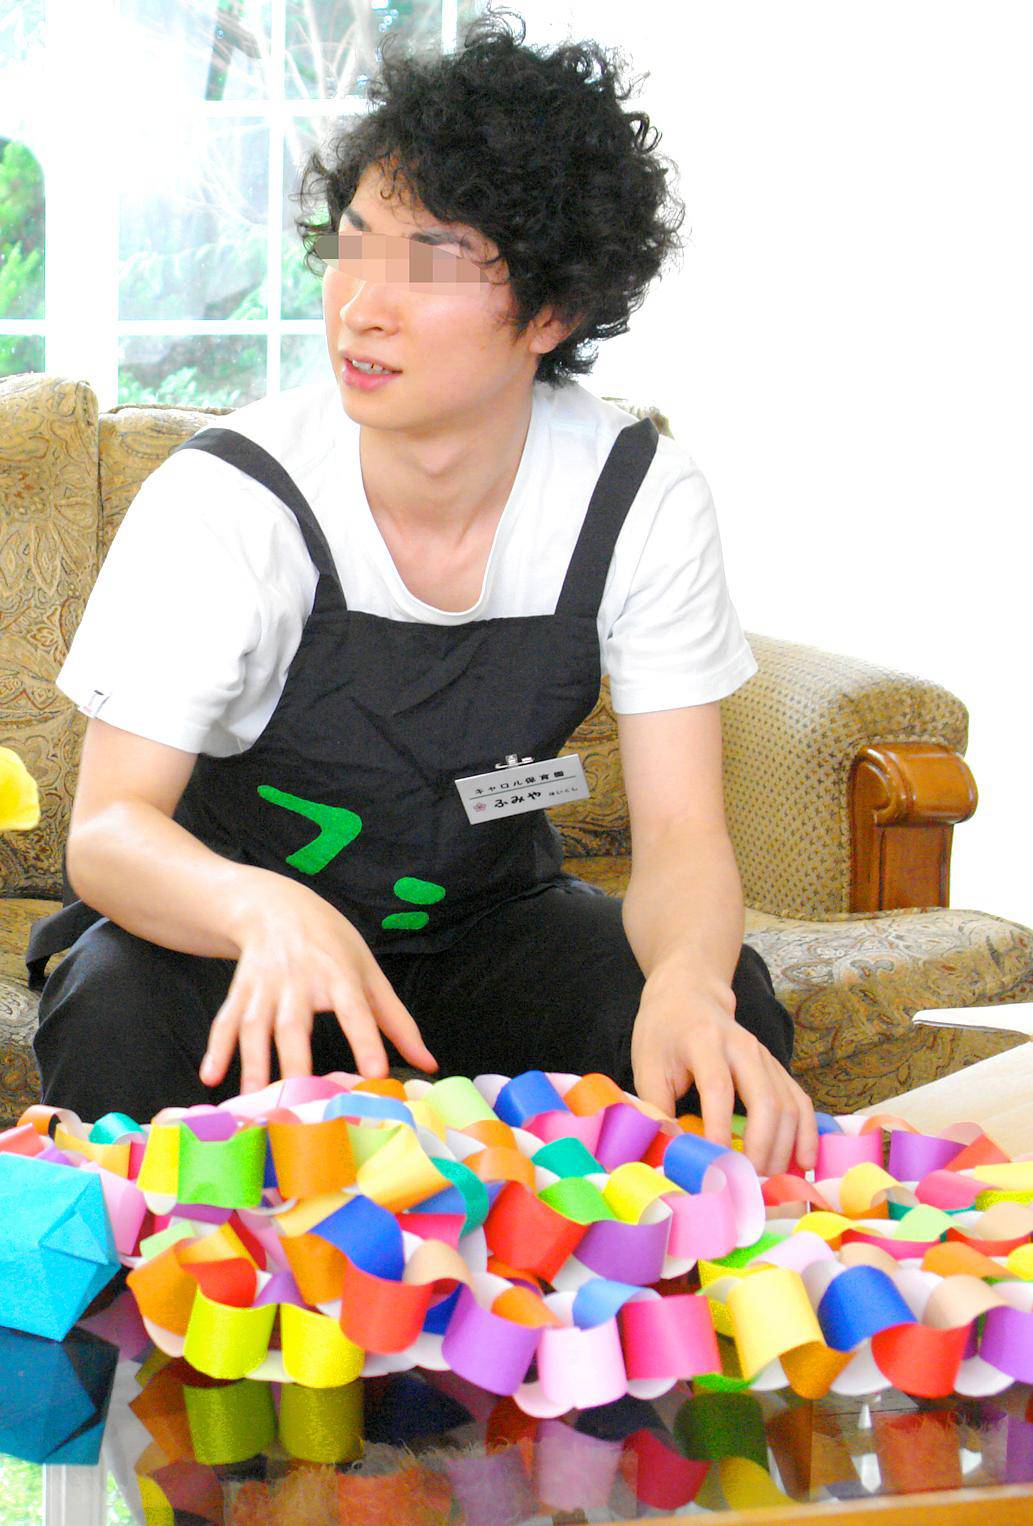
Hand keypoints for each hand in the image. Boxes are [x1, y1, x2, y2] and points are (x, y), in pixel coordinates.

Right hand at [200, 868, 436, 1093]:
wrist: (276, 905)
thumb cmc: (332, 944)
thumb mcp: (369, 973)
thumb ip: (397, 1021)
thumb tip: (428, 1064)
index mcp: (339, 975)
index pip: (355, 1010)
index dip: (365, 1040)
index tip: (375, 1072)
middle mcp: (299, 981)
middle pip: (296, 1024)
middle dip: (296, 1061)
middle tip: (301, 1101)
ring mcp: (265, 986)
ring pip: (256, 1026)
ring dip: (253, 1063)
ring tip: (254, 1099)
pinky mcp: (240, 991)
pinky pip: (226, 1020)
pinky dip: (217, 1047)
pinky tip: (211, 1076)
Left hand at [630, 970, 817, 1175]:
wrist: (689, 995)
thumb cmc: (663, 1032)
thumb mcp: (646, 1063)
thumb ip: (657, 1106)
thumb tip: (670, 1152)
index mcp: (704, 1041)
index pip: (719, 1088)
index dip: (720, 1129)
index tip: (717, 1165)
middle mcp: (742, 1046)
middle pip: (765, 1099)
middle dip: (761, 1147)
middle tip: (749, 1183)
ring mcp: (765, 1057)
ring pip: (788, 1104)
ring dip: (784, 1148)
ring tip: (771, 1182)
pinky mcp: (776, 1068)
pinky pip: (800, 1102)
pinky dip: (805, 1134)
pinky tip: (802, 1163)